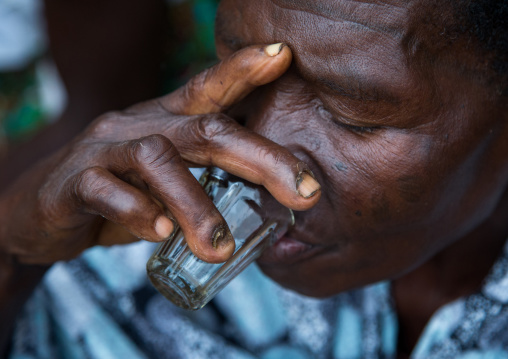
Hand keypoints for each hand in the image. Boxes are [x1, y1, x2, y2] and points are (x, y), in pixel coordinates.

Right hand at [0, 43, 320, 264]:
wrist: (40, 211)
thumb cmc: (119, 193)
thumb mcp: (165, 181)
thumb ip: (204, 184)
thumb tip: (265, 207)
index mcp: (165, 122)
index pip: (209, 88)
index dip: (245, 69)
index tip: (283, 54)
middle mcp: (138, 126)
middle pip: (206, 129)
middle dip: (261, 158)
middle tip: (305, 194)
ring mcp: (103, 152)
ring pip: (157, 160)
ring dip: (196, 206)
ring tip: (219, 247)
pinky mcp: (72, 184)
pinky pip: (106, 192)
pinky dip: (138, 214)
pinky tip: (160, 234)